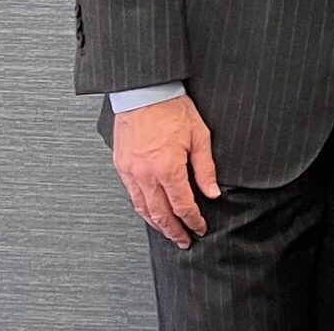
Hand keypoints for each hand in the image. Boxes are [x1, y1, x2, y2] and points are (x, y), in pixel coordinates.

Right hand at [112, 94, 219, 249]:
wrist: (144, 93)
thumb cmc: (172, 109)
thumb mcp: (200, 136)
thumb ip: (205, 168)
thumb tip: (212, 192)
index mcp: (167, 168)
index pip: (182, 205)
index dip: (192, 220)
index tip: (200, 228)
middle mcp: (145, 174)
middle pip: (160, 213)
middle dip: (174, 230)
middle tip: (184, 240)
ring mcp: (130, 171)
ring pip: (142, 208)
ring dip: (156, 224)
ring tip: (168, 233)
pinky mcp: (121, 166)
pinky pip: (131, 195)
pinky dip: (142, 208)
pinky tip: (150, 212)